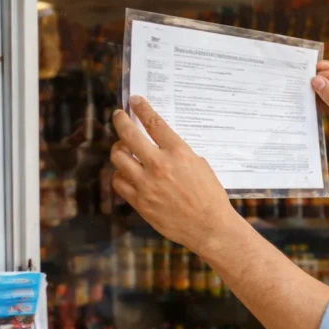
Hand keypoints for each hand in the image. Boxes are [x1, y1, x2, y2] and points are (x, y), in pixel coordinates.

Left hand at [110, 96, 241, 254]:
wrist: (209, 227)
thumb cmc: (210, 198)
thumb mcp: (202, 167)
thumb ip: (180, 155)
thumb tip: (164, 146)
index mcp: (179, 153)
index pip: (154, 123)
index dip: (142, 108)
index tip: (135, 101)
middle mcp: (160, 165)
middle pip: (129, 135)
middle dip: (120, 121)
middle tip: (119, 116)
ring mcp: (146, 183)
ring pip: (117, 157)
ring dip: (118, 149)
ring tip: (123, 148)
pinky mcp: (139, 201)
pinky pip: (118, 181)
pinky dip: (120, 174)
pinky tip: (126, 173)